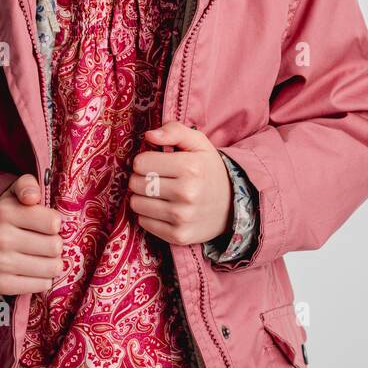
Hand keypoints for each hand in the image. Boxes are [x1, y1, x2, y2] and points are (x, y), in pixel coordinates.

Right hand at [0, 173, 64, 295]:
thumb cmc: (13, 215)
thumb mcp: (17, 193)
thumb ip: (28, 185)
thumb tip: (32, 197)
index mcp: (5, 212)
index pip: (53, 222)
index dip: (55, 223)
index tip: (47, 223)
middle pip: (55, 246)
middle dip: (55, 244)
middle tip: (44, 241)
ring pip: (52, 268)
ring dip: (52, 263)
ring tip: (41, 256)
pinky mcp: (1, 284)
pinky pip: (42, 285)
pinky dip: (42, 279)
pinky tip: (32, 270)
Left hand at [127, 122, 231, 246]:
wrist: (232, 206)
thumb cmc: (208, 170)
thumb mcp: (198, 144)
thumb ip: (174, 131)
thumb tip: (149, 135)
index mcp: (191, 167)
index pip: (141, 163)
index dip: (144, 161)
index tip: (155, 163)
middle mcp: (187, 193)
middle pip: (136, 183)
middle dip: (141, 178)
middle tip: (156, 179)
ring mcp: (182, 217)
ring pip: (136, 204)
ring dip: (142, 197)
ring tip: (158, 194)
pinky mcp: (178, 236)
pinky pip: (144, 222)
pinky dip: (149, 215)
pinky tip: (163, 209)